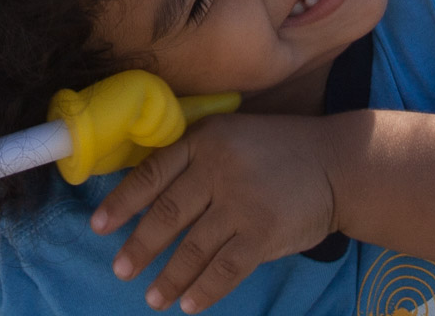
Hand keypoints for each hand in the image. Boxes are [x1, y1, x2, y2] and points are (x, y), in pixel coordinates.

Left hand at [90, 113, 336, 312]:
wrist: (337, 164)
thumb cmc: (278, 150)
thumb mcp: (232, 135)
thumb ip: (195, 156)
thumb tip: (146, 193)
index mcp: (205, 140)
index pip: (152, 173)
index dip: (122, 202)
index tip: (98, 225)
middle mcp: (219, 168)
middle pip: (167, 214)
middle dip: (139, 247)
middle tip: (120, 270)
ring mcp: (242, 202)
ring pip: (192, 248)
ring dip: (168, 277)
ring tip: (152, 297)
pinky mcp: (263, 233)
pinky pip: (224, 269)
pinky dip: (203, 290)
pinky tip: (188, 304)